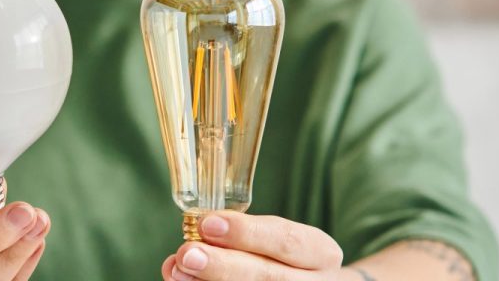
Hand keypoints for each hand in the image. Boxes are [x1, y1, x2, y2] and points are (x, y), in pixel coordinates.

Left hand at [161, 211, 342, 280]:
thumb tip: (192, 241)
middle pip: (270, 277)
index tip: (207, 223)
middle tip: (187, 254)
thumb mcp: (277, 243)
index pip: (288, 241)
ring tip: (177, 272)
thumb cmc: (284, 261)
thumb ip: (241, 238)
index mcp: (320, 253)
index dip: (247, 233)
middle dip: (224, 265)